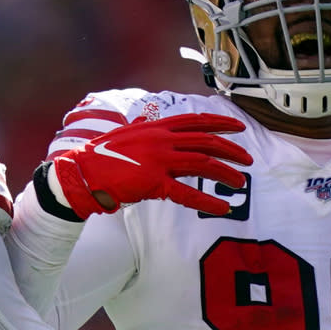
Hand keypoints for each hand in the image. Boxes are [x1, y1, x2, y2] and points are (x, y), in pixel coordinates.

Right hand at [47, 114, 251, 217]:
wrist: (82, 173)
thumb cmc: (101, 156)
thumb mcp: (125, 134)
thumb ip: (142, 129)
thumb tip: (148, 122)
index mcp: (156, 127)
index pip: (196, 121)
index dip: (221, 123)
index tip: (239, 127)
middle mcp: (161, 140)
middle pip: (206, 141)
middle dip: (231, 149)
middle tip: (247, 159)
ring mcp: (158, 160)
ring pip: (203, 163)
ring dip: (225, 173)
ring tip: (240, 183)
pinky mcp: (154, 183)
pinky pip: (186, 193)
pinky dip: (207, 201)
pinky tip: (221, 208)